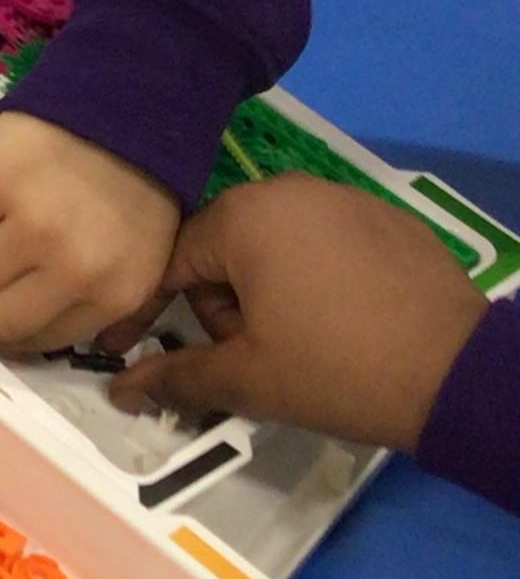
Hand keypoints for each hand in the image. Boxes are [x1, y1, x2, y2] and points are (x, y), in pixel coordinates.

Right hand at [0, 110, 178, 351]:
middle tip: (0, 258)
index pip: (31, 340)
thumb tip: (7, 338)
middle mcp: (75, 268)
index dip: (11, 320)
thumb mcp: (133, 266)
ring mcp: (33, 223)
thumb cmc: (128, 194)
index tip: (7, 298)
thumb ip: (82, 308)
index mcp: (113, 295)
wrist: (127, 109)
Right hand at [103, 175, 486, 451]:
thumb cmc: (337, 369)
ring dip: (270, 292)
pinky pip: (327, 244)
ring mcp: (344, 197)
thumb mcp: (248, 379)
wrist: (458, 373)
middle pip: (224, 248)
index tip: (142, 352)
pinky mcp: (388, 218)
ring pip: (276, 244)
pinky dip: (319, 279)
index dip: (152, 313)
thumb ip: (176, 377)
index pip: (171, 261)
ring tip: (302, 344)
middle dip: (225, 306)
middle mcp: (289, 189)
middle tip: (255, 358)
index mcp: (244, 216)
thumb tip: (120, 388)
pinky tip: (345, 322)